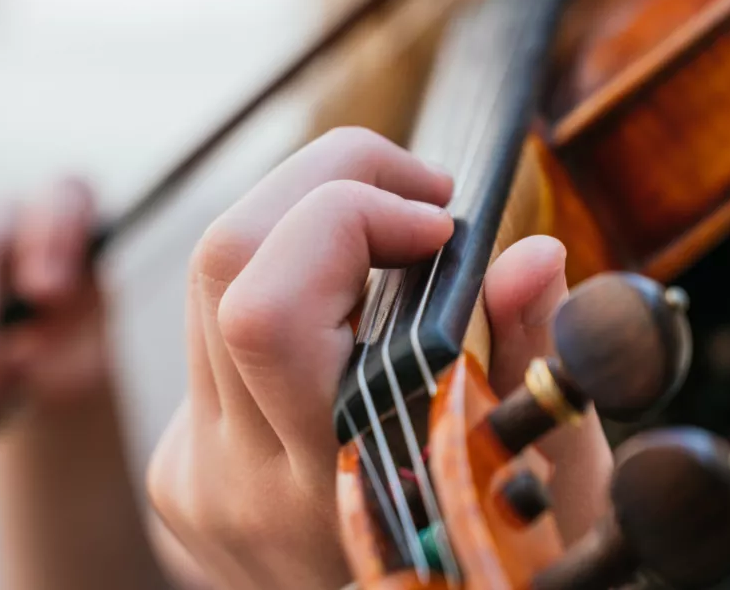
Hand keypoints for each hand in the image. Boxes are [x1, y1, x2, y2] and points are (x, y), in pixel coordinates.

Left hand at [146, 127, 611, 588]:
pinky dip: (279, 292)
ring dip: (299, 225)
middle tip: (416, 195)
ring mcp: (197, 473)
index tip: (442, 224)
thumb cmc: (493, 571)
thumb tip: (528, 257)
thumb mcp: (550, 479)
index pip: (271, 308)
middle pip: (222, 259)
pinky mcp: (179, 468)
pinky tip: (342, 324)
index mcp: (338, 483)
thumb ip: (534, 362)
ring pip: (206, 283)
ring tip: (386, 239)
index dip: (350, 216)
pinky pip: (206, 338)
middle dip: (323, 179)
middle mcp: (242, 478)